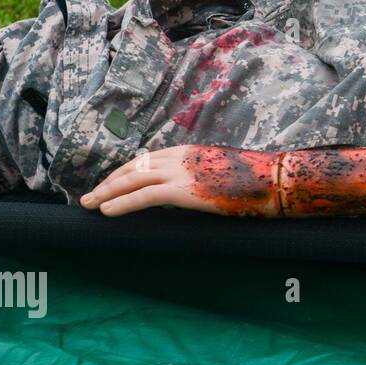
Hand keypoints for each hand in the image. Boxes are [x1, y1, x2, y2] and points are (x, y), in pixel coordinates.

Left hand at [81, 146, 277, 216]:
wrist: (275, 181)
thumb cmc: (258, 182)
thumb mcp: (223, 174)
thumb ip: (202, 177)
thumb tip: (192, 191)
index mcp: (190, 152)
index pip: (147, 159)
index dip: (125, 173)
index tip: (112, 185)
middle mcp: (181, 157)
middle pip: (134, 166)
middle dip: (109, 182)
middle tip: (90, 196)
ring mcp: (182, 172)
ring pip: (132, 179)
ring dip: (107, 192)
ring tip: (90, 205)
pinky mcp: (184, 189)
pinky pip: (143, 195)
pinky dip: (122, 203)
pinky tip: (106, 212)